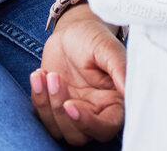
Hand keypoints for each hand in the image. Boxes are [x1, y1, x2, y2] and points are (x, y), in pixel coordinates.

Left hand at [31, 4, 126, 144]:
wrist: (72, 30)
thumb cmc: (93, 38)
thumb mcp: (107, 48)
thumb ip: (120, 68)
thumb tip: (128, 92)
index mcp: (113, 103)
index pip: (105, 128)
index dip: (88, 124)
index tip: (70, 106)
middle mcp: (94, 112)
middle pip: (79, 136)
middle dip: (61, 112)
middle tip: (54, 78)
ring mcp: (73, 111)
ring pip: (59, 130)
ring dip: (46, 105)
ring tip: (44, 74)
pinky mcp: (54, 106)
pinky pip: (41, 116)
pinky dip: (37, 99)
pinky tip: (38, 75)